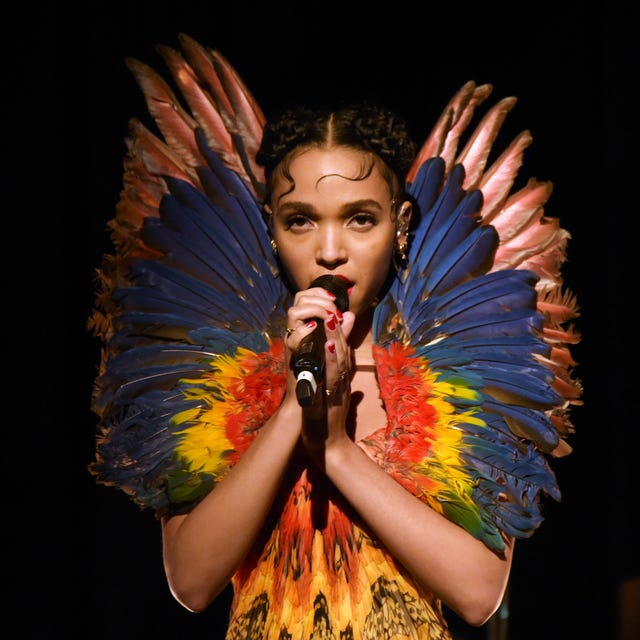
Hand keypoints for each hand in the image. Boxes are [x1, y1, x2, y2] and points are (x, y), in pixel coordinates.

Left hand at [300, 306, 354, 462]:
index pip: (342, 351)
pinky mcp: (321, 409)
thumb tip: (347, 348)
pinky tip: (316, 365)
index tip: (335, 311)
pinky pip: (321, 391)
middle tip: (333, 312)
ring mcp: (333, 397)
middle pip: (341, 356)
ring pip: (335, 370)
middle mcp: (340, 385)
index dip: (340, 331)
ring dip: (332, 350)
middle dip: (337, 334)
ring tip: (328, 331)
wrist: (331, 448)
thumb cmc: (330, 418)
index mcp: (342, 380)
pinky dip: (320, 377)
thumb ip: (340, 369)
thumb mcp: (336, 390)